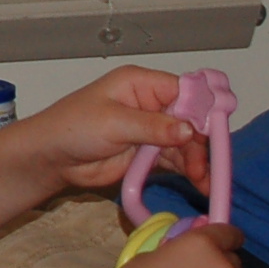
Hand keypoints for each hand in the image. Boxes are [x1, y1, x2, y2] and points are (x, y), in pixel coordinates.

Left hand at [12, 66, 210, 193]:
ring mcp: (152, 129)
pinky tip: (200, 184)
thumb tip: (191, 129)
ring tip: (204, 183)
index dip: (204, 109)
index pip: (185, 90)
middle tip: (205, 168)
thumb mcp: (114, 123)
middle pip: (191, 120)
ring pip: (187, 143)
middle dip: (201, 143)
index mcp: (141, 84)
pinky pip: (177, 159)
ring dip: (198, 161)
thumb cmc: (73, 128)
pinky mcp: (150, 152)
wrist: (52, 158)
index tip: (216, 133)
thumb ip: (154, 127)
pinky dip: (190, 170)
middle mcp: (151, 103)